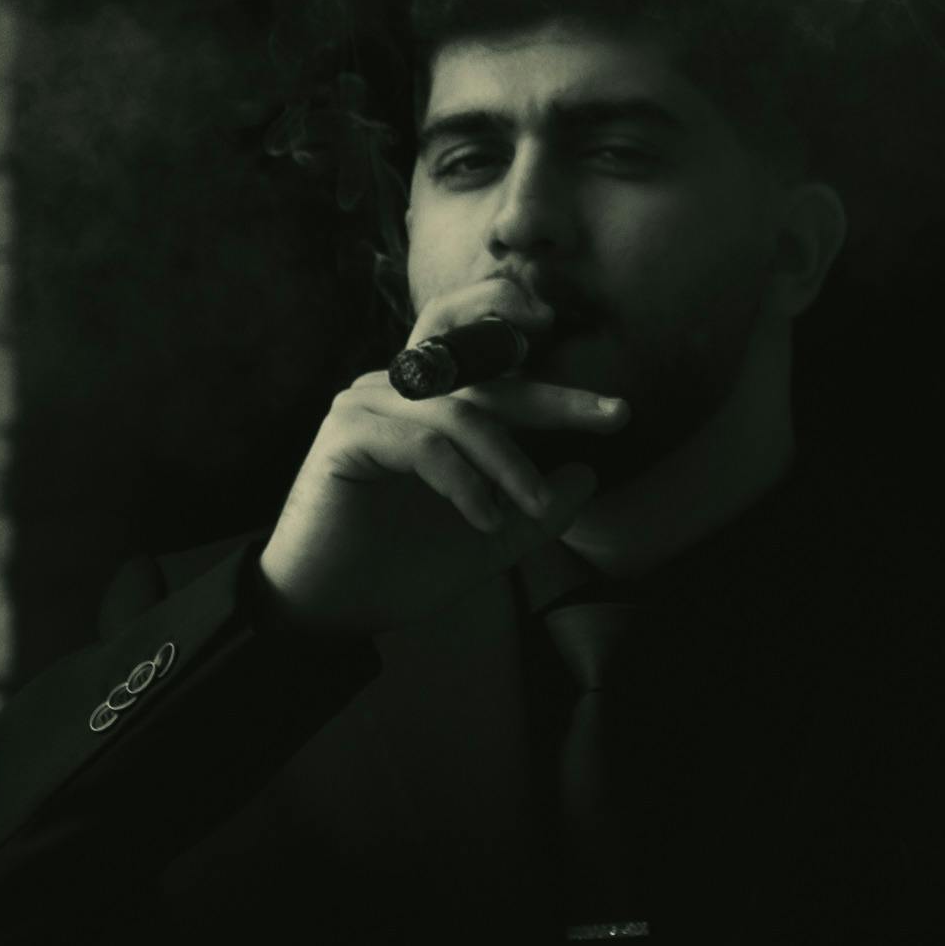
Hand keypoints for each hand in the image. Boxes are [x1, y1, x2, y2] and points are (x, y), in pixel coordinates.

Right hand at [254, 299, 632, 633]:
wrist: (329, 609)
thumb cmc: (399, 567)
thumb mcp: (489, 536)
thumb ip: (536, 507)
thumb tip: (589, 473)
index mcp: (426, 399)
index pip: (485, 348)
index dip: (532, 335)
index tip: (581, 355)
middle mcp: (395, 387)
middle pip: (486, 372)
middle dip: (556, 397)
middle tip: (615, 415)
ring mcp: (366, 404)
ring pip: (463, 414)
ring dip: (510, 461)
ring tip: (534, 507)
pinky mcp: (347, 435)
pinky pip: (427, 445)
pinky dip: (466, 482)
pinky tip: (486, 518)